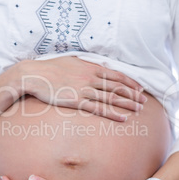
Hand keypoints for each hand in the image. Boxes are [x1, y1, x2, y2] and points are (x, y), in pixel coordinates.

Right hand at [17, 56, 146, 120]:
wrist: (34, 75)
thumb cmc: (51, 68)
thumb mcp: (72, 61)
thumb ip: (87, 64)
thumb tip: (100, 65)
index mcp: (90, 67)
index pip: (116, 75)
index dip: (130, 82)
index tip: (140, 88)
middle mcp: (90, 78)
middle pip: (117, 87)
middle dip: (133, 94)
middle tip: (144, 102)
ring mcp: (84, 90)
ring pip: (111, 98)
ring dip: (127, 104)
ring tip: (138, 110)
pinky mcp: (77, 101)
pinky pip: (99, 109)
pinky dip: (113, 114)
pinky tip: (123, 118)